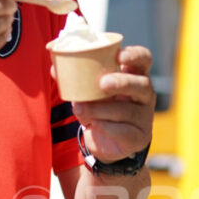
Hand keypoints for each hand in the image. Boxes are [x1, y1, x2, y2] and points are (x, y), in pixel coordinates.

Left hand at [72, 45, 154, 162]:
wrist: (104, 143)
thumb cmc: (99, 106)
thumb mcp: (89, 90)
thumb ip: (75, 78)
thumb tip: (54, 68)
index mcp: (134, 75)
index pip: (144, 58)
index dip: (134, 55)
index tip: (118, 55)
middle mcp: (144, 94)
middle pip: (142, 84)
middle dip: (123, 83)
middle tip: (102, 83)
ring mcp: (144, 117)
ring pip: (128, 111)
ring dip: (101, 109)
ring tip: (79, 108)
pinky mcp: (139, 137)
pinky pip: (125, 131)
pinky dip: (106, 127)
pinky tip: (93, 125)